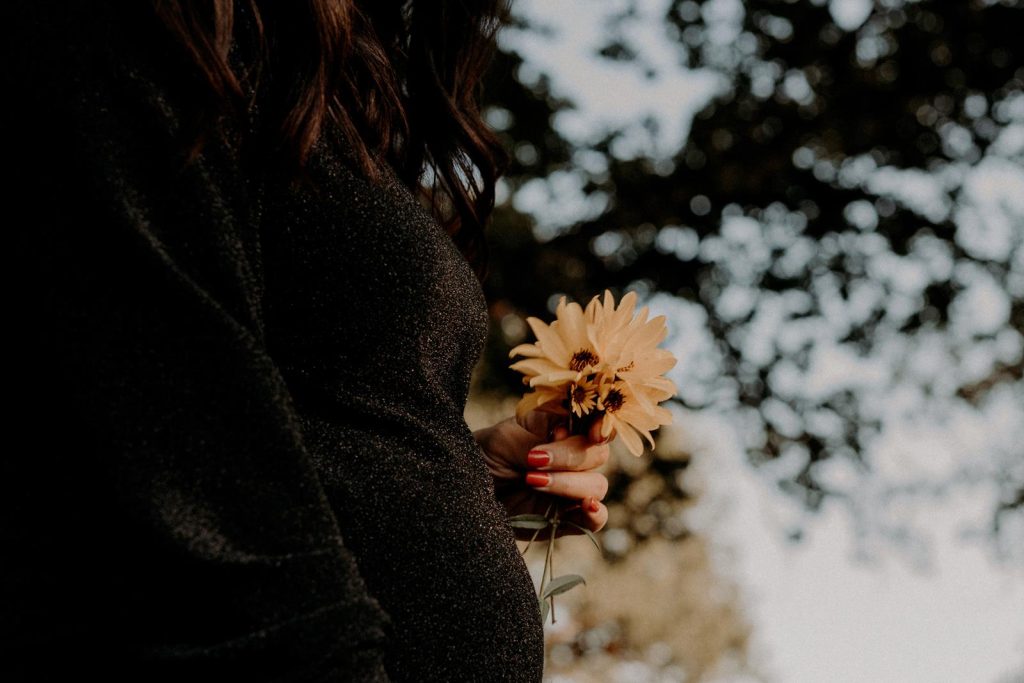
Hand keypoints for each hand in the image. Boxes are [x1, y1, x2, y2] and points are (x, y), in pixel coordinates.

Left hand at [473, 409, 613, 539]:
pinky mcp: (567, 518)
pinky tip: (587, 507)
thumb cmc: (484, 456)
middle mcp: (572, 456)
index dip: (600, 426)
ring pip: (597, 485)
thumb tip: (566, 436)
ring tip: (532, 482)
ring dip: (569, 484)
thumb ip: (539, 438)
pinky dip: (596, 514)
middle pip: (597, 454)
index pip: (594, 422)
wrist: (466, 493)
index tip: (591, 433)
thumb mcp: (505, 439)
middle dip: (569, 457)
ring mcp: (572, 488)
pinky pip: (595, 520)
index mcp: (560, 427)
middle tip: (533, 460)